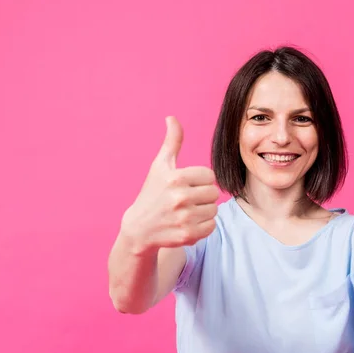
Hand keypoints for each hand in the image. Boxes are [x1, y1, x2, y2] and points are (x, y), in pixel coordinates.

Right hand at [121, 116, 218, 253]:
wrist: (139, 228)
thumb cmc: (152, 193)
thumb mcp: (160, 166)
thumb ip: (172, 142)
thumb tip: (172, 118)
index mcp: (175, 178)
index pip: (209, 175)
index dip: (199, 180)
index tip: (185, 185)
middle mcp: (180, 198)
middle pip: (213, 193)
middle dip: (202, 196)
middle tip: (186, 199)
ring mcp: (184, 218)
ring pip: (214, 210)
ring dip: (203, 211)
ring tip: (186, 211)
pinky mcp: (188, 235)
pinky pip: (211, 226)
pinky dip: (203, 226)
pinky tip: (187, 223)